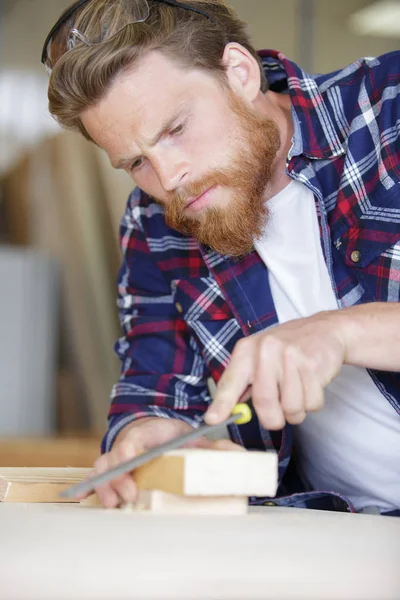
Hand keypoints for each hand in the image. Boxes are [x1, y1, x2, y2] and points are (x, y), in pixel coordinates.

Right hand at [82, 417, 242, 507]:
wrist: (157, 429)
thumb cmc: (173, 436)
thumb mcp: (194, 438)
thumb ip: (215, 447)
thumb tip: (240, 455)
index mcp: (145, 433)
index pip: (131, 440)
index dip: (128, 453)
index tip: (131, 466)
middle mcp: (127, 445)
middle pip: (111, 459)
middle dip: (115, 479)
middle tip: (128, 496)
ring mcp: (117, 458)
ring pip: (101, 470)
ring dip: (105, 487)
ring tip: (115, 504)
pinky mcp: (113, 471)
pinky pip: (98, 478)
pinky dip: (96, 489)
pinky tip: (98, 501)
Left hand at [205, 311, 345, 429]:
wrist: (324, 329)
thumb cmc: (288, 348)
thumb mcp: (259, 356)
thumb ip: (243, 384)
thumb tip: (224, 413)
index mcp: (246, 350)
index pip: (230, 381)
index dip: (221, 404)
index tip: (212, 420)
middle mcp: (265, 350)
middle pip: (264, 402)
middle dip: (273, 419)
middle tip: (279, 416)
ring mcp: (289, 356)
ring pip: (291, 408)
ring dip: (296, 411)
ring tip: (298, 392)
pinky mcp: (312, 365)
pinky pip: (311, 403)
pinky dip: (312, 403)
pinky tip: (311, 384)